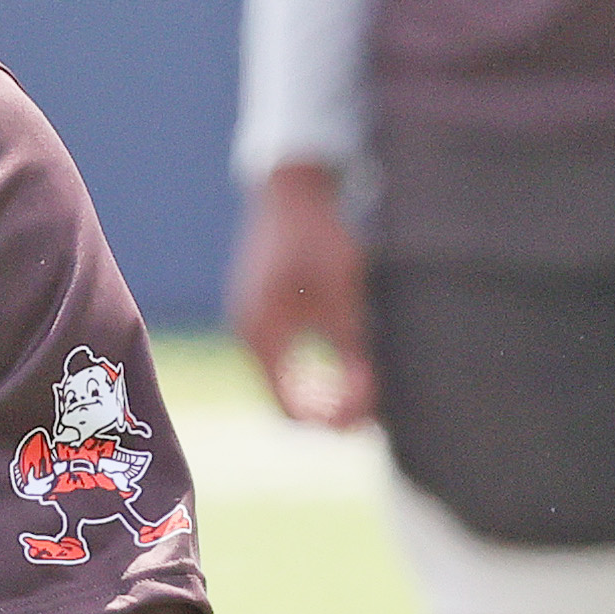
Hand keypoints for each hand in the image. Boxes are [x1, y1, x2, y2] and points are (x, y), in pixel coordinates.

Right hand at [227, 163, 377, 428]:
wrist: (290, 192)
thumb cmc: (320, 239)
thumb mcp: (344, 296)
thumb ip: (351, 349)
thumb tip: (365, 399)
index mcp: (262, 334)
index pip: (288, 406)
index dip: (327, 421)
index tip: (363, 421)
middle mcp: (247, 333)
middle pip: (282, 396)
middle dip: (324, 409)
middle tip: (367, 413)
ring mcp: (247, 320)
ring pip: (280, 376)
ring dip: (316, 389)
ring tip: (359, 386)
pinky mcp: (256, 308)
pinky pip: (278, 356)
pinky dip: (305, 368)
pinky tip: (337, 360)